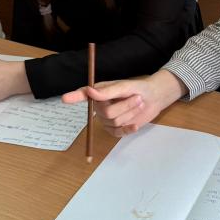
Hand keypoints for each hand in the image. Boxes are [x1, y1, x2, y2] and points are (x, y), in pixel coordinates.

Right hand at [62, 70, 186, 136]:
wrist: (154, 99)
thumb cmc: (139, 88)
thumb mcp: (125, 86)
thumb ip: (108, 91)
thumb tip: (90, 91)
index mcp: (100, 92)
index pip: (84, 95)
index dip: (74, 97)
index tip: (65, 98)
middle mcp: (100, 106)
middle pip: (106, 113)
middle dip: (125, 106)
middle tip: (137, 98)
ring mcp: (107, 119)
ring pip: (114, 122)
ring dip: (130, 113)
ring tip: (139, 103)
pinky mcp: (116, 129)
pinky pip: (117, 133)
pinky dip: (127, 129)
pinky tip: (135, 125)